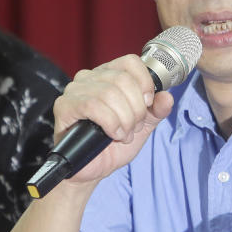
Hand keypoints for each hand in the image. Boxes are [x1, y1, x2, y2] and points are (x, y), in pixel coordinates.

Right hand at [54, 55, 173, 183]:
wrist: (94, 170)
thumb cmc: (113, 144)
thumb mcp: (143, 125)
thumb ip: (157, 110)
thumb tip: (167, 97)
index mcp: (109, 75)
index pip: (131, 62)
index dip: (145, 83)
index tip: (148, 104)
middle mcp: (90, 77)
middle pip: (123, 79)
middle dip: (136, 109)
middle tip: (134, 127)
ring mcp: (74, 90)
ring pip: (109, 93)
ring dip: (124, 119)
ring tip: (123, 134)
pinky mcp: (64, 106)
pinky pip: (92, 105)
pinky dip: (110, 122)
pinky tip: (112, 134)